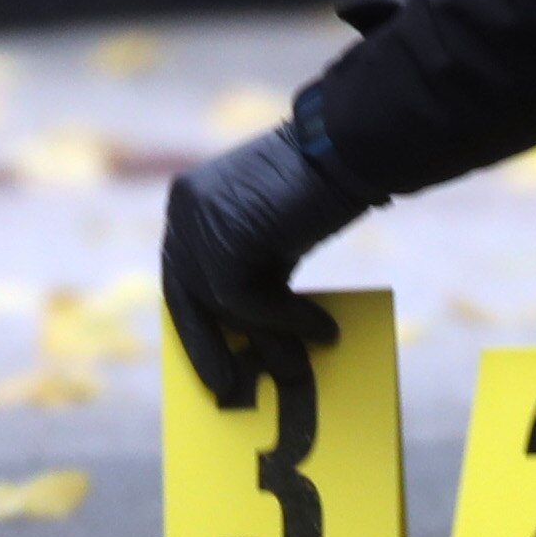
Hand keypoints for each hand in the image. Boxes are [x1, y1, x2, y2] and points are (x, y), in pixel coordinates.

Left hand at [162, 129, 368, 408]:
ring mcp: (199, 222)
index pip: (183, 274)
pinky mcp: (223, 239)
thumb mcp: (279, 233)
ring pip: (220, 303)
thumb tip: (264, 333)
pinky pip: (244, 300)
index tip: (214, 359)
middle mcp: (185, 210)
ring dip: (265, 340)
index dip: (198, 321)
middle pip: (185, 295)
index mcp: (192, 203)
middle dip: (207, 346)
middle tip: (226, 388)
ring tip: (300, 367)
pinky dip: (284, 322)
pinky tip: (321, 329)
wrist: (352, 148)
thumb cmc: (330, 184)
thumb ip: (259, 269)